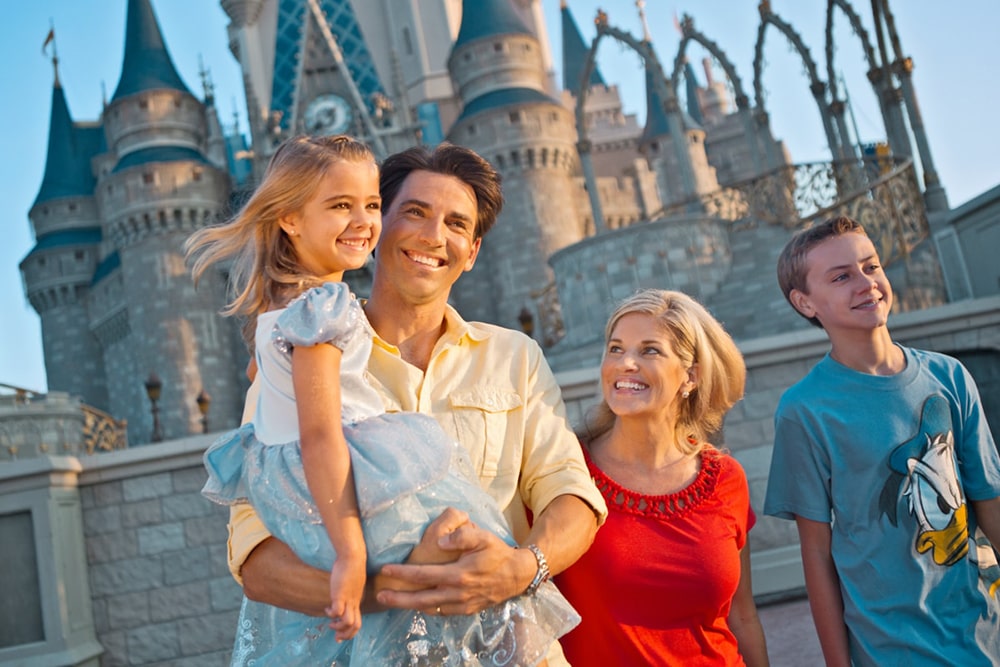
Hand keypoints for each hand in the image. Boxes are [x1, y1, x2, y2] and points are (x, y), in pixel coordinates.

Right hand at [326, 553, 365, 640]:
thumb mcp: (351, 582)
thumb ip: (347, 589)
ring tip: (331, 623)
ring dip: (339, 627)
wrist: (352, 556)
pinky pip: (338, 612)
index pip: (358, 622)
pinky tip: (327, 608)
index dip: (349, 632)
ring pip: (349, 622)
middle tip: (336, 635)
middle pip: (356, 626)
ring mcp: (348, 599)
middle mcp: (354, 602)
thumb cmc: (350, 566)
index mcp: (357, 600)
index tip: (339, 635)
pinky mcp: (341, 594)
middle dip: (345, 635)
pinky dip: (331, 614)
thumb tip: (342, 592)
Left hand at [377, 519, 531, 615]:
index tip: (386, 570)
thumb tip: (440, 540)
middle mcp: (458, 593)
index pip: (424, 574)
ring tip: (392, 601)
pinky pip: (442, 612)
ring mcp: (462, 604)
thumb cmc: (498, 552)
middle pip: (421, 598)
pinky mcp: (466, 610)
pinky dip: (427, 609)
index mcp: (459, 574)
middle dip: (399, 597)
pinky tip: (417, 605)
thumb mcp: (483, 536)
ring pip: (430, 608)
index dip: (403, 573)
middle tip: (380, 595)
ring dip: (409, 606)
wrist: (517, 575)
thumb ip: (461, 536)